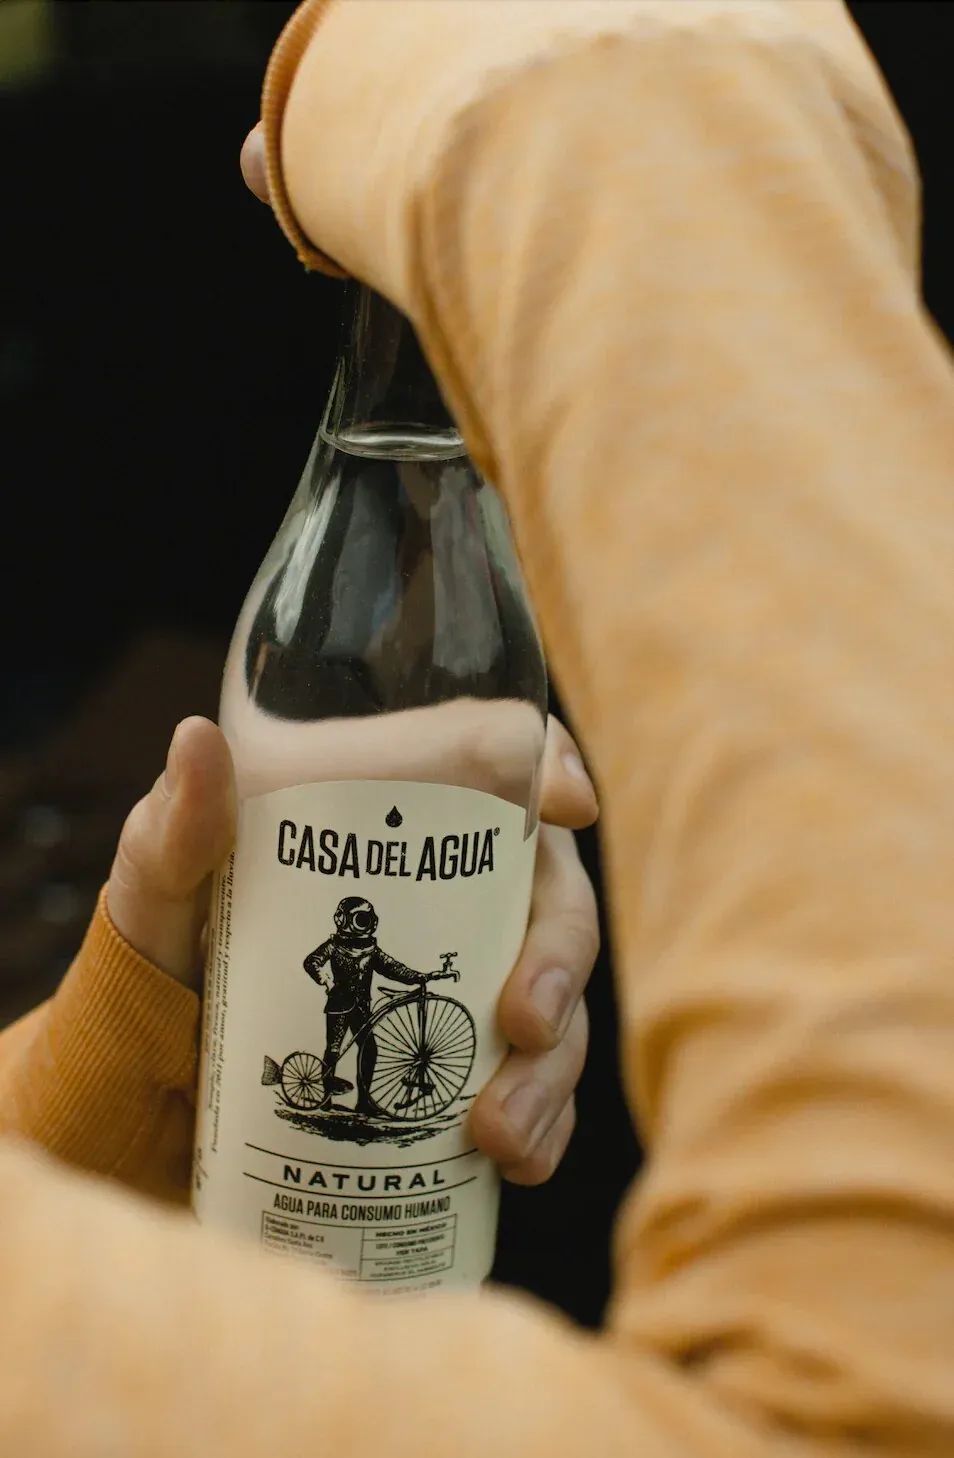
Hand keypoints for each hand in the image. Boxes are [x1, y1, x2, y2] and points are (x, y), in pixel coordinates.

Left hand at [106, 714, 598, 1186]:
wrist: (160, 1072)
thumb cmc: (168, 949)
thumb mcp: (161, 886)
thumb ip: (176, 827)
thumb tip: (196, 739)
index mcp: (395, 818)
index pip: (496, 761)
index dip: (551, 766)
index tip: (569, 805)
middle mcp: (453, 889)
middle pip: (552, 895)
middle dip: (560, 960)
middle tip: (526, 1025)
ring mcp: (468, 974)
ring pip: (558, 998)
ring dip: (552, 1067)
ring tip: (502, 1133)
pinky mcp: (462, 1052)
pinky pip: (537, 1081)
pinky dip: (545, 1121)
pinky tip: (520, 1159)